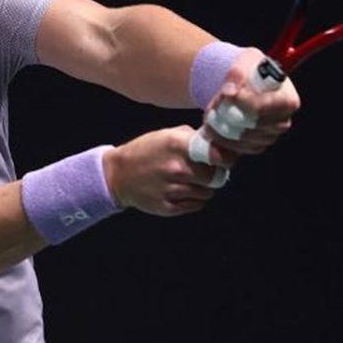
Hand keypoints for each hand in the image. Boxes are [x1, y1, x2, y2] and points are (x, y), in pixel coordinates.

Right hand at [102, 126, 235, 215]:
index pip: (216, 155)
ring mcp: (171, 190)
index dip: (224, 158)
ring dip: (204, 188)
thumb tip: (217, 142)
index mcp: (177, 145)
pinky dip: (195, 199)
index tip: (224, 159)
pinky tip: (185, 191)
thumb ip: (192, 137)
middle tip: (208, 172)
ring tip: (193, 181)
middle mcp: (176, 168)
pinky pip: (195, 205)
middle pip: (214, 177)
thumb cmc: (146, 151)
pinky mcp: (167, 207)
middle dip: (214, 175)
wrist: (118, 174)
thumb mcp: (167, 134)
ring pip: (206, 193)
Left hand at [203, 47, 300, 155]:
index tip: (227, 93)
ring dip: (219, 127)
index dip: (246, 103)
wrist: (240, 84)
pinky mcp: (253, 147)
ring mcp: (268, 137)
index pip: (268, 108)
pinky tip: (212, 126)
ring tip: (210, 112)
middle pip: (253, 127)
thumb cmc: (248, 70)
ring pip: (240, 141)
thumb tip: (230, 92)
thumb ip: (238, 72)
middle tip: (213, 104)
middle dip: (227, 115)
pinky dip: (219, 140)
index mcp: (287, 100)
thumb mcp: (245, 60)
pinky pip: (234, 151)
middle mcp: (282, 122)